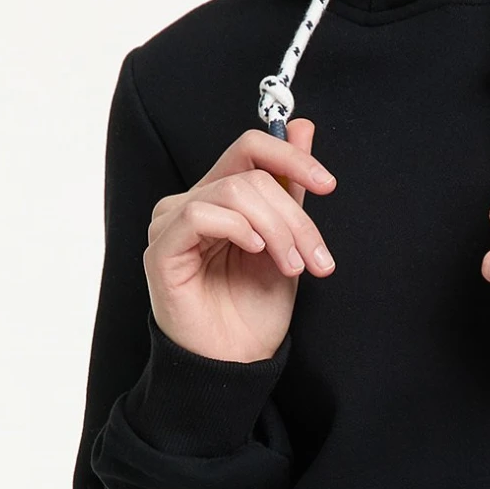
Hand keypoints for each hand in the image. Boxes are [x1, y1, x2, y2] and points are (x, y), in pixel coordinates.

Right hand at [143, 119, 336, 364]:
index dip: (291, 156)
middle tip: (317, 257)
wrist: (236, 362)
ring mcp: (172, 223)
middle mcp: (192, 202)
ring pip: (234, 192)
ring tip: (293, 267)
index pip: (250, 149)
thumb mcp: (287, 241)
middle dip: (295, 216)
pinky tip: (256, 253)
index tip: (327, 185)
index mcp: (220, 196)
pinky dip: (239, 229)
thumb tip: (302, 126)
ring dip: (277, 229)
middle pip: (251, 175)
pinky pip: (200, 214)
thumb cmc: (255, 307)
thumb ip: (290, 187)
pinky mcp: (162, 248)